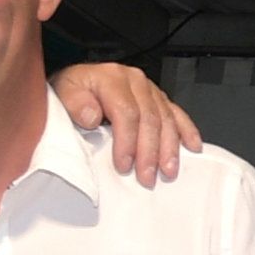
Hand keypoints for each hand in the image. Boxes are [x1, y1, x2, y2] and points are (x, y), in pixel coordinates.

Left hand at [57, 61, 194, 183]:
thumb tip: (92, 116)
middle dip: (150, 150)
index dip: (127, 141)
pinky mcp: (158, 98)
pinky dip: (187, 131)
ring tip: (168, 170)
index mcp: (111, 77)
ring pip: (167, 118)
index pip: (126, 112)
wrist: (77, 84)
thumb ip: (74, 102)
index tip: (124, 165)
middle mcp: (134, 80)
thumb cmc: (71, 92)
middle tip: (147, 176)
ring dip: (170, 148)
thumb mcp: (62, 92)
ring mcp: (149, 89)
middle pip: (150, 117)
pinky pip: (177, 113)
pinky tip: (192, 146)